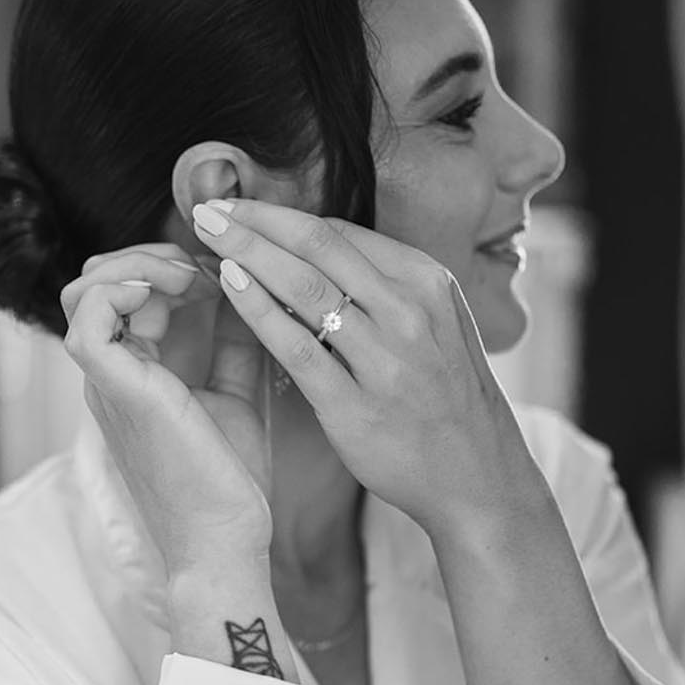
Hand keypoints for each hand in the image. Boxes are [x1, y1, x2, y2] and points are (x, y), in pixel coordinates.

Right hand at [60, 243, 276, 576]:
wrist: (225, 545)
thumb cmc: (229, 485)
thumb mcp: (235, 393)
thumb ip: (232, 344)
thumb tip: (244, 291)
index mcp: (131, 375)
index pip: (121, 293)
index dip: (166, 267)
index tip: (221, 275)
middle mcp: (110, 375)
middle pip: (95, 281)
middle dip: (150, 256)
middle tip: (206, 269)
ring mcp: (108, 383)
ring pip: (86, 288)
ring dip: (141, 264)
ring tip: (194, 276)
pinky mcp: (118, 391)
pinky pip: (89, 317)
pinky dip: (127, 286)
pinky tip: (181, 291)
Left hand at [190, 198, 533, 541]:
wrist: (478, 478)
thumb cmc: (444, 396)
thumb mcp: (435, 322)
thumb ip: (382, 286)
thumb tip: (309, 248)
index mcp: (426, 281)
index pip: (339, 232)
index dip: (279, 215)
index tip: (238, 207)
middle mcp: (410, 312)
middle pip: (316, 245)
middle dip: (254, 220)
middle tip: (207, 206)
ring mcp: (385, 360)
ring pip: (303, 287)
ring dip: (247, 252)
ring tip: (205, 234)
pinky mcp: (357, 407)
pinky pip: (297, 347)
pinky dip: (258, 309)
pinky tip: (228, 285)